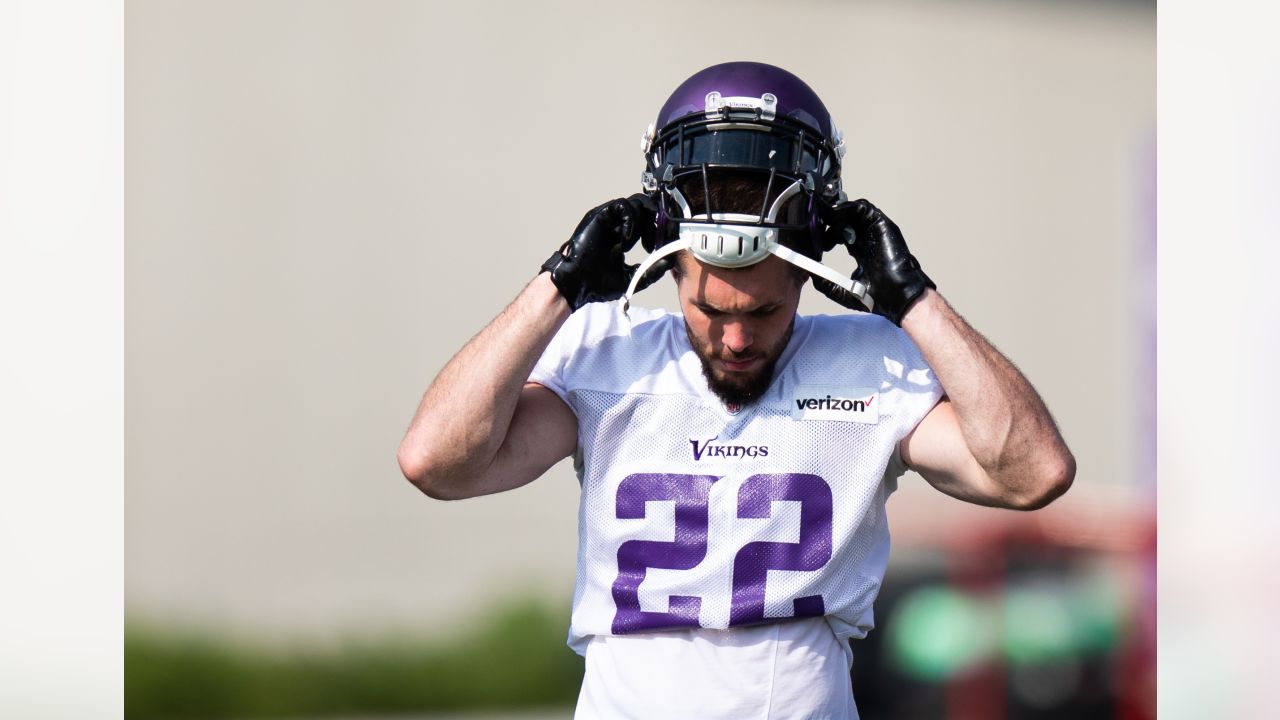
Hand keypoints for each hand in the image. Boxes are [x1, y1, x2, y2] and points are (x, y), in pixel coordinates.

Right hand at [541, 194, 669, 310]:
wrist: (577, 285)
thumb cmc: (596, 284)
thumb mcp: (631, 278)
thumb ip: (650, 271)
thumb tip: (669, 262)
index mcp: (622, 238)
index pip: (647, 221)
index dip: (658, 229)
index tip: (663, 243)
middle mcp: (616, 226)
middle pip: (644, 208)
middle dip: (655, 222)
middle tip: (655, 241)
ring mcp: (608, 220)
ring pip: (635, 203)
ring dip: (642, 222)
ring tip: (638, 243)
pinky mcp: (600, 215)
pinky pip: (622, 206)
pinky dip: (629, 221)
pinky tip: (626, 240)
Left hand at [813, 199, 934, 324]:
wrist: (896, 296)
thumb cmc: (877, 296)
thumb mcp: (843, 291)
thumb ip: (826, 283)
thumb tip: (810, 276)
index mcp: (861, 251)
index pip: (842, 234)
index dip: (827, 232)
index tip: (813, 237)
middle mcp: (868, 239)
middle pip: (846, 220)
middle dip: (829, 221)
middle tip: (815, 228)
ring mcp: (875, 231)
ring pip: (853, 211)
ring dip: (836, 214)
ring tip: (824, 222)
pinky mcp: (881, 225)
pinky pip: (863, 208)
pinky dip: (847, 209)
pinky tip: (835, 217)